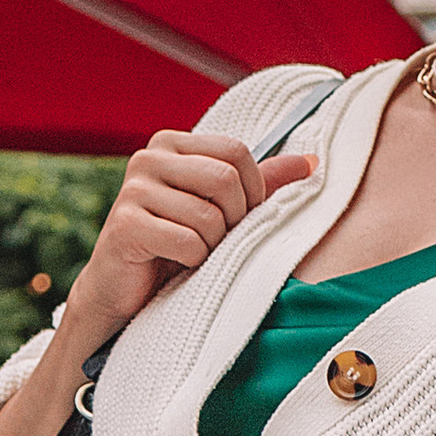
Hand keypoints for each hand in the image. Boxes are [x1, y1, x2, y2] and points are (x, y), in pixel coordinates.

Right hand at [64, 131, 315, 348]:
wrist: (123, 291)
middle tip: (216, 240)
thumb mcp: (222, 208)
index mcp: (171, 144)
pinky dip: (193, 262)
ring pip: (209, 215)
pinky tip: (175, 264)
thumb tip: (312, 162)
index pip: (236, 151)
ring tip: (194, 253)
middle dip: (234, 219)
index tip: (238, 216)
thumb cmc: (176, 245)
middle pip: (225, 179)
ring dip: (212, 245)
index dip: (251, 189)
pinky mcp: (124, 225)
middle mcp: (148, 158)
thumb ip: (262, 183)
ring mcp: (132, 190)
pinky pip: (188, 242)